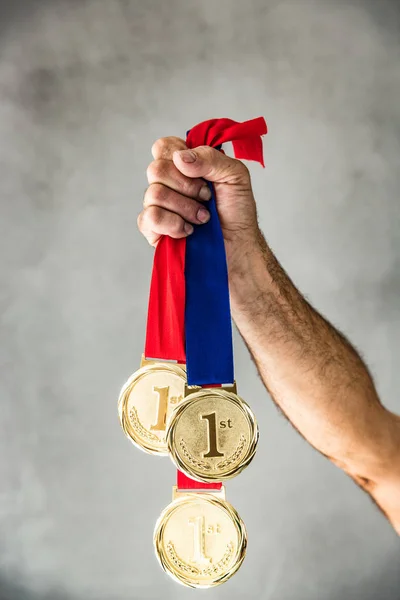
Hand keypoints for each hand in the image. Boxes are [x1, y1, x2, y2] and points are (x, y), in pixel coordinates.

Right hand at [137, 136, 261, 270]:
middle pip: (156, 169)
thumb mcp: (234, 175)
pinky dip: (174, 224)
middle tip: (206, 197)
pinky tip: (188, 230)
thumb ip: (210, 158)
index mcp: (183, 165)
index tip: (201, 172)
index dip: (178, 155)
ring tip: (203, 218)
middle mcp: (166, 183)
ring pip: (155, 194)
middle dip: (187, 186)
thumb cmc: (236, 210)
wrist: (238, 244)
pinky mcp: (152, 229)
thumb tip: (180, 158)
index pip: (163, 147)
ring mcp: (156, 205)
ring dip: (186, 207)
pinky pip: (151, 217)